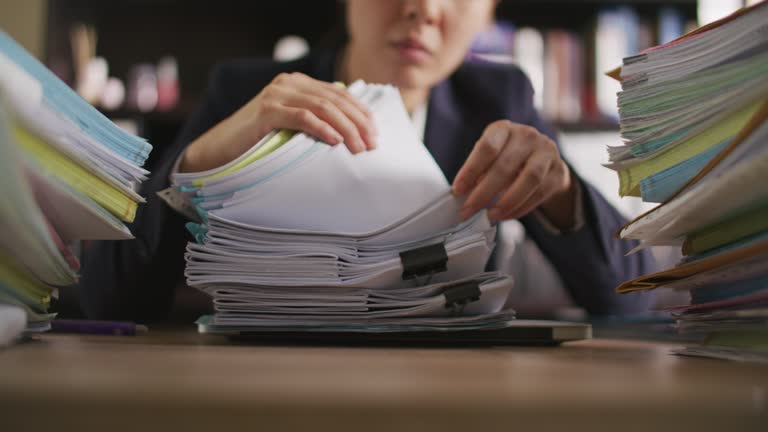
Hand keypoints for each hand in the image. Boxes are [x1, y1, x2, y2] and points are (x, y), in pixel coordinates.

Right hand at [181, 72, 377, 172]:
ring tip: (358, 147)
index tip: (375, 133)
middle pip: (334, 99)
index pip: (339, 94)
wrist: (219, 151)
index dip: (360, 112)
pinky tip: (335, 141)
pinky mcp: (266, 111)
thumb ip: (316, 123)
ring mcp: (277, 94)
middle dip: (358, 122)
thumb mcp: (293, 129)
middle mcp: (289, 84)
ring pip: (322, 107)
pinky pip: (302, 117)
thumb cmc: (259, 144)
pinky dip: (322, 129)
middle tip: (372, 144)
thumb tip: (352, 136)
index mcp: (298, 84)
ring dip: (345, 128)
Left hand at [452, 120, 575, 226]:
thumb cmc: (509, 156)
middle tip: (469, 210)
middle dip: (484, 193)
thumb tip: (462, 196)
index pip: (487, 148)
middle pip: (505, 166)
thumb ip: (478, 171)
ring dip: (506, 202)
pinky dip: (521, 207)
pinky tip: (506, 215)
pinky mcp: (558, 171)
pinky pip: (540, 193)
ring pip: (529, 179)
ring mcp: (546, 152)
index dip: (470, 171)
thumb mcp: (491, 155)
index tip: (457, 191)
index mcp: (504, 129)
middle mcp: (528, 136)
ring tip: (490, 216)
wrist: (543, 158)